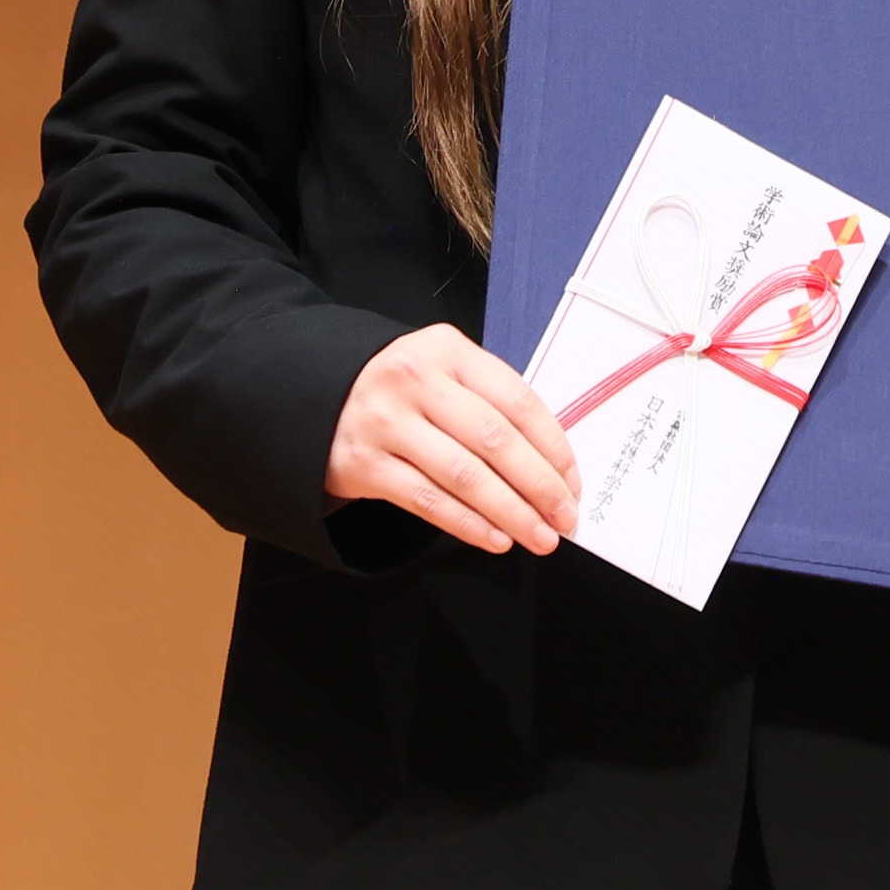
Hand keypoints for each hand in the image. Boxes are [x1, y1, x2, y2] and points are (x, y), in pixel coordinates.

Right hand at [323, 324, 579, 554]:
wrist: (317, 396)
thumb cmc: (403, 389)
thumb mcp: (445, 370)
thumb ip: (491, 401)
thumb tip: (552, 463)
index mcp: (447, 349)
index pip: (516, 400)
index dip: (552, 446)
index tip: (572, 481)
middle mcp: (415, 380)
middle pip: (494, 440)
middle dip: (539, 486)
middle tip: (565, 517)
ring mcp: (386, 423)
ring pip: (464, 476)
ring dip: (511, 512)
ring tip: (539, 537)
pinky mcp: (364, 464)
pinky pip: (427, 501)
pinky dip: (468, 524)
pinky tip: (496, 539)